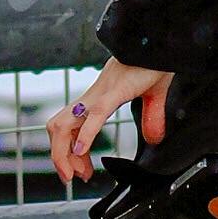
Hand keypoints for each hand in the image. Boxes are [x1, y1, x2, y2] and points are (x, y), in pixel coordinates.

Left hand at [50, 58, 172, 190]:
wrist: (159, 40)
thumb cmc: (154, 60)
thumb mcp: (154, 95)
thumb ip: (152, 117)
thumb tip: (154, 138)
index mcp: (99, 98)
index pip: (71, 127)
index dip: (68, 151)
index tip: (79, 170)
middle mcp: (93, 97)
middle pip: (58, 127)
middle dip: (58, 157)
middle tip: (69, 178)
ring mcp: (100, 94)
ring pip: (65, 125)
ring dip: (62, 153)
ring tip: (71, 173)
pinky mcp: (113, 92)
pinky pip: (93, 116)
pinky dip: (84, 136)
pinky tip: (81, 152)